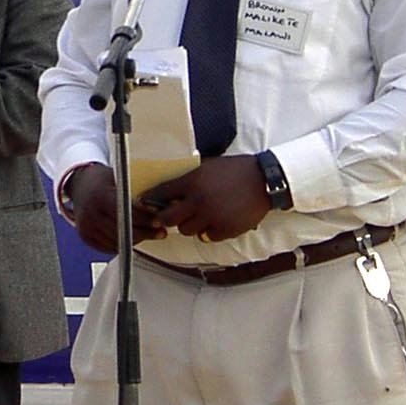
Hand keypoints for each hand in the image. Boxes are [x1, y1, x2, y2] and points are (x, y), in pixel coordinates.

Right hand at [66, 164, 166, 254]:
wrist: (80, 185)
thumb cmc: (103, 180)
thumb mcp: (118, 178)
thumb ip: (135, 191)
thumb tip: (163, 203)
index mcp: (100, 195)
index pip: (126, 212)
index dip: (144, 219)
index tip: (159, 222)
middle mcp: (91, 212)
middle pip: (123, 230)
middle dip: (145, 233)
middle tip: (160, 232)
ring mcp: (86, 226)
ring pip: (118, 241)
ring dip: (136, 240)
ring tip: (148, 234)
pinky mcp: (85, 237)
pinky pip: (108, 247)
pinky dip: (123, 244)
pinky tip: (132, 238)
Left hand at [145, 155, 270, 242]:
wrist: (264, 181)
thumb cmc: (236, 170)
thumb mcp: (208, 167)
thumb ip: (190, 179)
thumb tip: (171, 189)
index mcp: (193, 182)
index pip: (161, 193)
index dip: (149, 199)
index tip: (141, 202)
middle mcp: (199, 201)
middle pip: (168, 218)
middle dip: (164, 218)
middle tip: (165, 218)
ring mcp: (212, 216)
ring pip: (187, 231)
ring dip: (189, 225)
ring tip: (197, 218)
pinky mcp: (225, 229)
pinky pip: (207, 237)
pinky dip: (208, 232)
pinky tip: (214, 223)